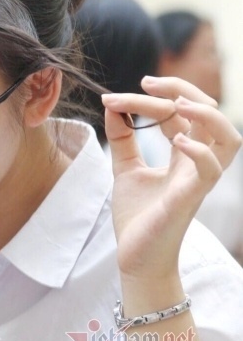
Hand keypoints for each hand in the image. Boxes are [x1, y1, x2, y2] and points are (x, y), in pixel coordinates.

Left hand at [101, 76, 240, 279]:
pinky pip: (212, 170)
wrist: (135, 257)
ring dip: (206, 115)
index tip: (115, 97)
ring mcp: (198, 180)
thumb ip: (122, 138)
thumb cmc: (137, 215)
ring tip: (176, 104)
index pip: (179, 113)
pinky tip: (175, 141)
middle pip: (210, 114)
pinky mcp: (191, 198)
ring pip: (229, 139)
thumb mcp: (125, 168)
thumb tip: (112, 104)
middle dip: (183, 89)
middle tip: (148, 83)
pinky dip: (198, 150)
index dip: (153, 98)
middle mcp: (196, 163)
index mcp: (183, 154)